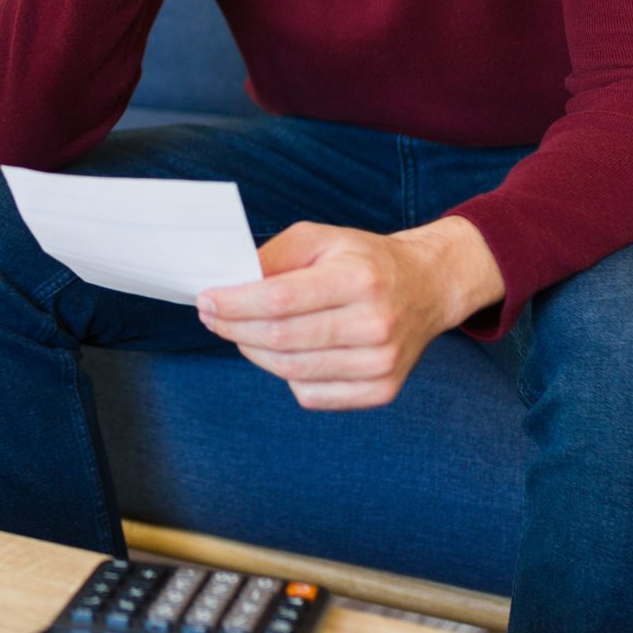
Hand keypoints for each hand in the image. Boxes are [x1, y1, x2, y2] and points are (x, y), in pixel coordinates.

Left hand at [195, 217, 503, 410]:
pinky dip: (285, 375)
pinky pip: (311, 394)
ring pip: (291, 371)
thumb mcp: (321, 238)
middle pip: (281, 338)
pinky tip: (283, 352)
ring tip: (239, 332)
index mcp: (360, 279)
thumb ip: (274, 256)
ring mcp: (381, 363)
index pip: (281, 299)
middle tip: (211, 316)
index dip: (235, 303)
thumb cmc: (364, 260)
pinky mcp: (381, 391)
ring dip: (252, 351)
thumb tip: (230, 283)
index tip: (206, 299)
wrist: (426, 288)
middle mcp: (375, 324)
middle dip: (234, 328)